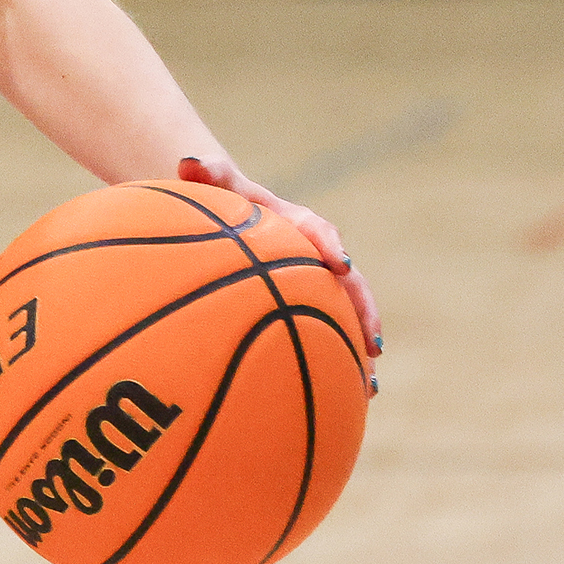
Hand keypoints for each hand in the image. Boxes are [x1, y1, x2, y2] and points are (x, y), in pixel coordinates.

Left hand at [176, 156, 382, 384]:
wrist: (221, 208)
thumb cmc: (216, 196)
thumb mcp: (210, 182)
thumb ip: (207, 173)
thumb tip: (189, 162)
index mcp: (295, 222)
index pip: (317, 230)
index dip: (329, 245)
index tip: (338, 263)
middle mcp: (313, 255)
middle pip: (347, 284)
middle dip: (362, 311)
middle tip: (374, 342)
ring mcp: (312, 283)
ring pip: (342, 315)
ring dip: (356, 347)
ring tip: (369, 386)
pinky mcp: (303, 304)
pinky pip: (322, 333)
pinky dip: (333, 363)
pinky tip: (339, 401)